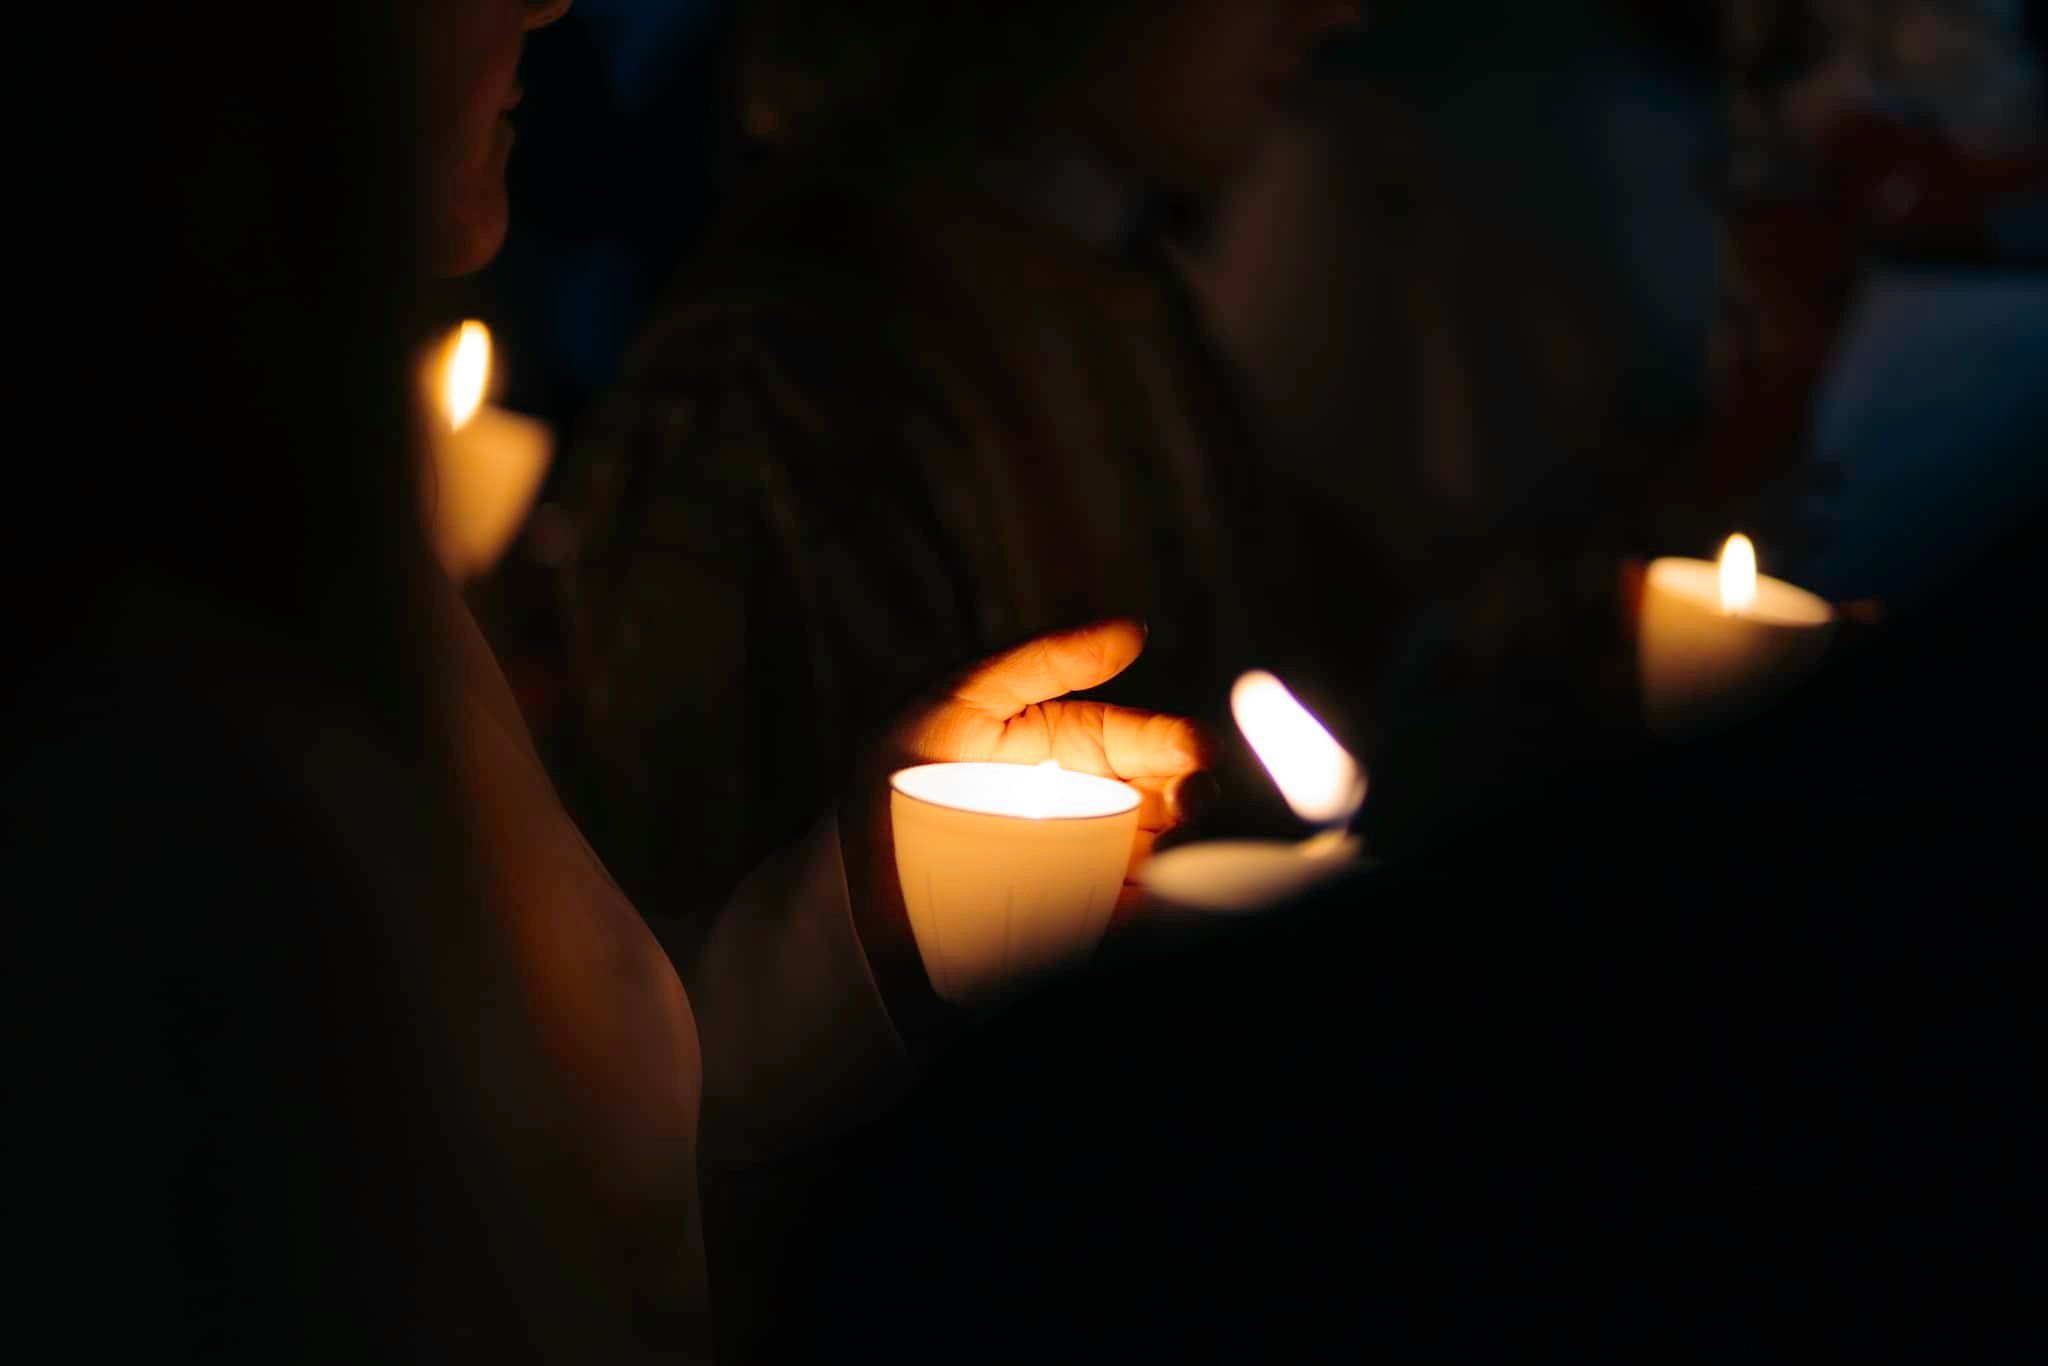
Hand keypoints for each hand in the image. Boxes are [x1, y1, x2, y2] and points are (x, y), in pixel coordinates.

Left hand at [901, 619, 1210, 901]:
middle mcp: (1087, 802)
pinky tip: (1139, 900)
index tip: (1195, 749)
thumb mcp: (964, 696)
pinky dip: (1135, 912)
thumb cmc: (899, 765)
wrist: (849, 861)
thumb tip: (1133, 630)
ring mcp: (1080, 863)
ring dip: (1173, 856)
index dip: (1177, 744)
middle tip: (1193, 796)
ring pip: (1151, 858)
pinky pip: (1114, 918)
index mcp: (1074, 745)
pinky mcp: (1064, 918)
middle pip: (1163, 800)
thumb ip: (1045, 659)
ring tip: (1169, 850)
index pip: (1145, 742)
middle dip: (1189, 797)